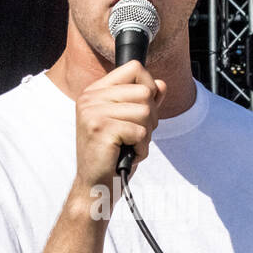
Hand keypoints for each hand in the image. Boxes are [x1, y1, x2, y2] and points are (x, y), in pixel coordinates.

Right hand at [73, 60, 164, 191]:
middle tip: (135, 135)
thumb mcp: (129, 122)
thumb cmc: (111, 154)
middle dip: (150, 117)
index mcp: (95, 91)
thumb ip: (144, 102)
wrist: (94, 184)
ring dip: (145, 134)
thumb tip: (161, 84)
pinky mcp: (100, 129)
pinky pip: (140, 132)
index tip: (142, 109)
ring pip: (145, 112)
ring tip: (129, 145)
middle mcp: (91, 97)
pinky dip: (141, 148)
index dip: (148, 87)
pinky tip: (126, 154)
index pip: (134, 68)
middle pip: (145, 91)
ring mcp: (93, 112)